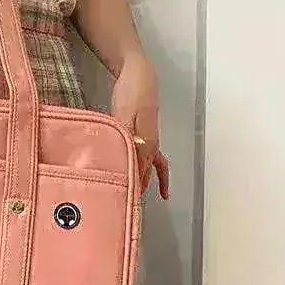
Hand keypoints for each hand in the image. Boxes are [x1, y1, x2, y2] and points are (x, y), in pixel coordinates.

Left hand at [110, 55, 169, 198]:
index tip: (122, 207)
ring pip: (147, 169)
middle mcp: (151, 145)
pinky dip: (159, 175)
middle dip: (135, 192)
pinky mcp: (146, 135)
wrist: (138, 73)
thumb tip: (130, 159)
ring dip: (142, 185)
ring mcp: (150, 140)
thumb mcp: (125, 113)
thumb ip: (127, 136)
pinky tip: (162, 191)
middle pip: (143, 174)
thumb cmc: (131, 92)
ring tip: (134, 204)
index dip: (130, 190)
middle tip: (124, 212)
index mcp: (145, 142)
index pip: (137, 173)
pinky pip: (155, 159)